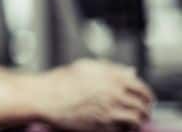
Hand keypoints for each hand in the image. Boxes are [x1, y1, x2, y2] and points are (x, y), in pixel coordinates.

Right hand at [37, 59, 153, 131]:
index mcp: (112, 77)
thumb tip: (131, 72)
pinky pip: (124, 129)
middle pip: (142, 104)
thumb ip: (111, 68)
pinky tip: (121, 126)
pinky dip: (126, 128)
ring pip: (137, 119)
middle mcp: (114, 93)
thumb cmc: (62, 81)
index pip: (142, 88)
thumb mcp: (87, 67)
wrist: (45, 97)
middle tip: (144, 112)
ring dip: (138, 120)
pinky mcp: (103, 125)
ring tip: (135, 121)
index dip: (147, 95)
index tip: (147, 99)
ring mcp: (110, 110)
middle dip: (145, 109)